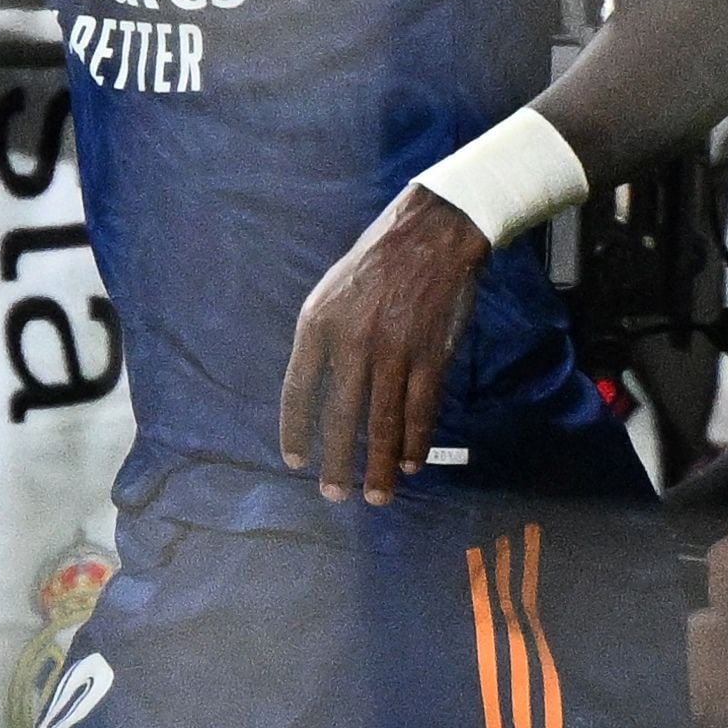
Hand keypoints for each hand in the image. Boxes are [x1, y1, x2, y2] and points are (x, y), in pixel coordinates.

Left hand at [280, 183, 490, 503]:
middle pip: (340, 417)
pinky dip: (414, 442)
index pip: (297, 389)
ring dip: (377, 466)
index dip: (295, 429)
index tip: (295, 461)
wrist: (433, 232)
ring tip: (374, 496)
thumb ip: (322, 339)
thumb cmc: (377, 263)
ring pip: (382, 423)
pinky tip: (408, 464)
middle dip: (336, 463)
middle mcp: (352, 341)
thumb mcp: (331, 291)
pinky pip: (420, 410)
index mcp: (318, 323)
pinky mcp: (431, 355)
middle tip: (334, 495)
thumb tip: (316, 391)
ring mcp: (394, 350)